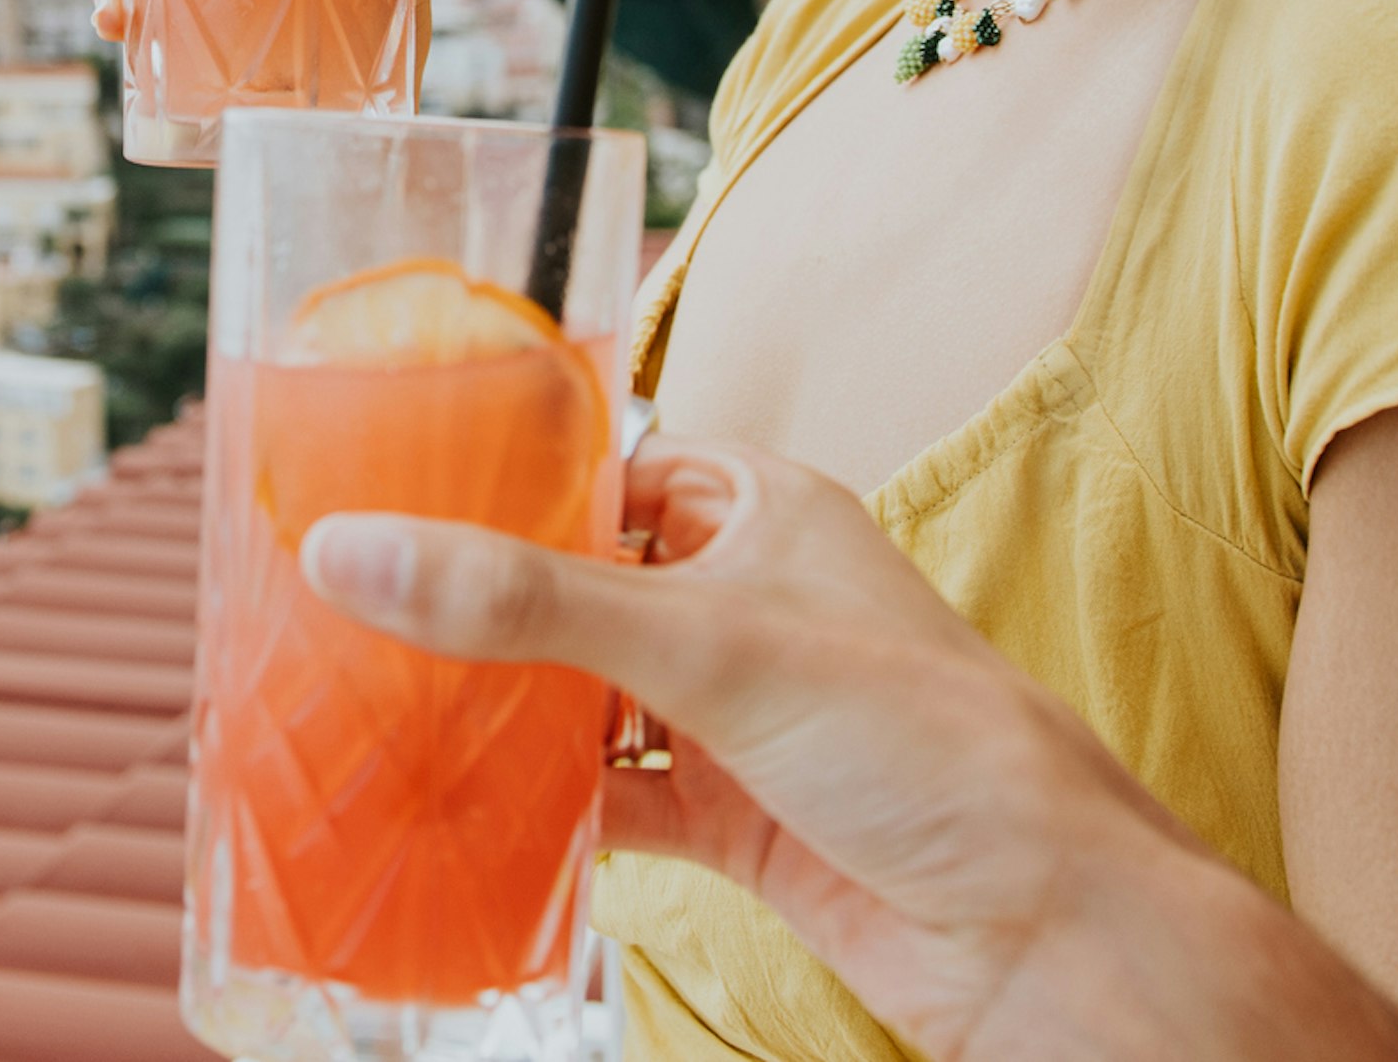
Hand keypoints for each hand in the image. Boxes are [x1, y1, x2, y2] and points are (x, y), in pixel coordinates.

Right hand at [300, 438, 1397, 1061]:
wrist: (1042, 929)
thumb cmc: (932, 744)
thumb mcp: (707, 641)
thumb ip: (523, 600)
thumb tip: (355, 551)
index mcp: (763, 511)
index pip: (606, 467)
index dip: (504, 480)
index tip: (387, 492)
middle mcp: (750, 603)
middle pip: (582, 589)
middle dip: (483, 610)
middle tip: (358, 612)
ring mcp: (742, 717)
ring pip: (590, 698)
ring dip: (509, 713)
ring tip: (388, 708)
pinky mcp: (738, 816)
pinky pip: (614, 798)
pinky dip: (550, 807)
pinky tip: (475, 811)